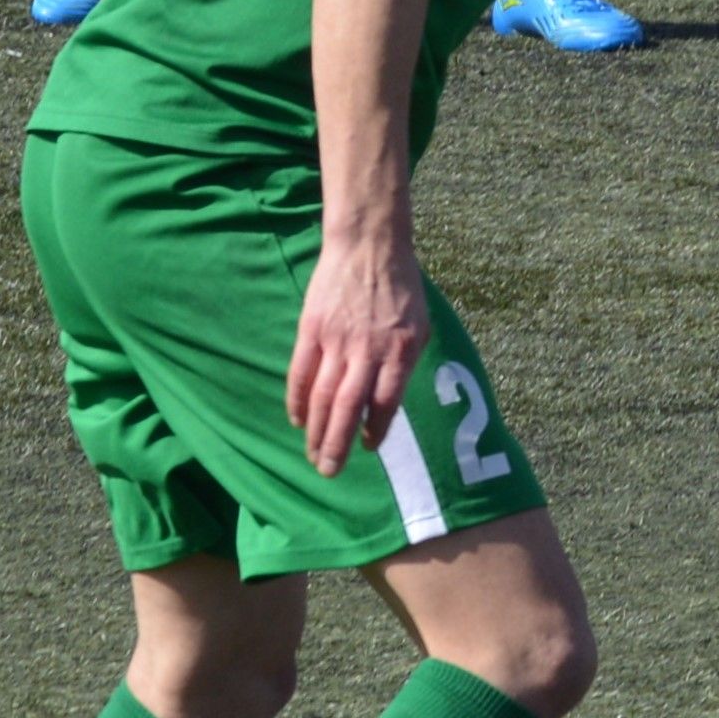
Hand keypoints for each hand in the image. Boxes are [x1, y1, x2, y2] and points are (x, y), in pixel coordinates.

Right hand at [286, 228, 430, 474]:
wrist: (369, 246)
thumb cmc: (401, 288)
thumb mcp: (421, 326)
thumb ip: (405, 363)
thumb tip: (387, 404)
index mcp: (402, 350)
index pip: (386, 402)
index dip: (376, 429)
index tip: (368, 449)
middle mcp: (369, 350)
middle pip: (349, 408)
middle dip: (338, 445)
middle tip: (329, 471)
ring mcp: (337, 341)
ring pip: (322, 397)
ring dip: (316, 432)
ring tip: (313, 456)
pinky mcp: (311, 330)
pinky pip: (300, 374)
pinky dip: (297, 401)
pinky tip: (298, 421)